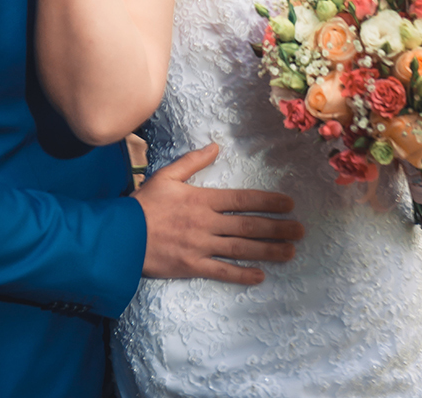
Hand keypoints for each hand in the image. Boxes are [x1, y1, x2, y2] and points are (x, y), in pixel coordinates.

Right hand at [133, 143, 303, 284]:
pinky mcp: (192, 266)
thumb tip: (216, 146)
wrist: (121, 236)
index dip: (268, 201)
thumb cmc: (144, 204)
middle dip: (277, 228)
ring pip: (241, 248)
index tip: (289, 204)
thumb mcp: (167, 175)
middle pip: (248, 225)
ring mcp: (200, 246)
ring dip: (268, 250)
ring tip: (290, 252)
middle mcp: (206, 223)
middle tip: (300, 230)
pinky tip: (260, 275)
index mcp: (202, 199)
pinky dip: (242, 274)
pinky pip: (222, 271)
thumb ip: (193, 161)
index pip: (242, 199)